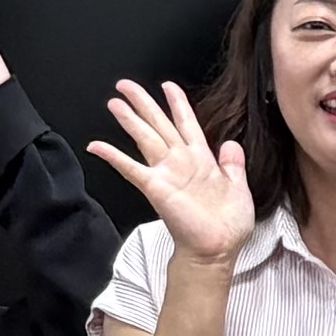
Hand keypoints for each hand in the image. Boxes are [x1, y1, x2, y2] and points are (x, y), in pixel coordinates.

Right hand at [89, 80, 254, 268]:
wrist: (217, 250)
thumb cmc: (227, 226)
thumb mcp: (239, 188)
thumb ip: (233, 164)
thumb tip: (231, 144)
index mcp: (202, 160)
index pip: (187, 123)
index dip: (178, 103)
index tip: (168, 85)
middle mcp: (181, 162)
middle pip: (158, 124)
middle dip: (143, 103)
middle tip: (125, 85)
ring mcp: (167, 173)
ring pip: (145, 137)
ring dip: (130, 119)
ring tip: (114, 102)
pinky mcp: (156, 188)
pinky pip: (131, 168)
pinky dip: (114, 156)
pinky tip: (97, 145)